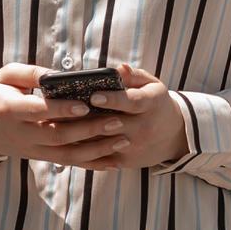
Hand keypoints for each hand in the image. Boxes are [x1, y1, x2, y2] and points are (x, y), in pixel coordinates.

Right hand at [0, 64, 115, 162]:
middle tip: (117, 121)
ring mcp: (33, 149)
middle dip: (89, 130)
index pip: (38, 111)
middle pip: (58, 136)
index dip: (61, 110)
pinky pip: (69, 163)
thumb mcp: (6, 75)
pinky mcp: (42, 157)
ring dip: (97, 150)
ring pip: (67, 155)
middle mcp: (23, 134)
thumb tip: (56, 74)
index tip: (85, 105)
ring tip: (123, 139)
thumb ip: (30, 72)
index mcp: (10, 110)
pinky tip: (114, 162)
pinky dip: (92, 164)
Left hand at [47, 63, 190, 170]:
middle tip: (61, 110)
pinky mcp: (126, 161)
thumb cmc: (156, 104)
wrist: (174, 136)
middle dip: (86, 117)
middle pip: (112, 123)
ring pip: (101, 141)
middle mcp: (144, 127)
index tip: (93, 95)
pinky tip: (63, 140)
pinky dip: (81, 149)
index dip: (113, 99)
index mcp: (151, 104)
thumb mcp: (152, 85)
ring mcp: (134, 146)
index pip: (132, 102)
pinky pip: (100, 156)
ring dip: (79, 134)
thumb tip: (117, 68)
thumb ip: (134, 76)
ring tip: (56, 124)